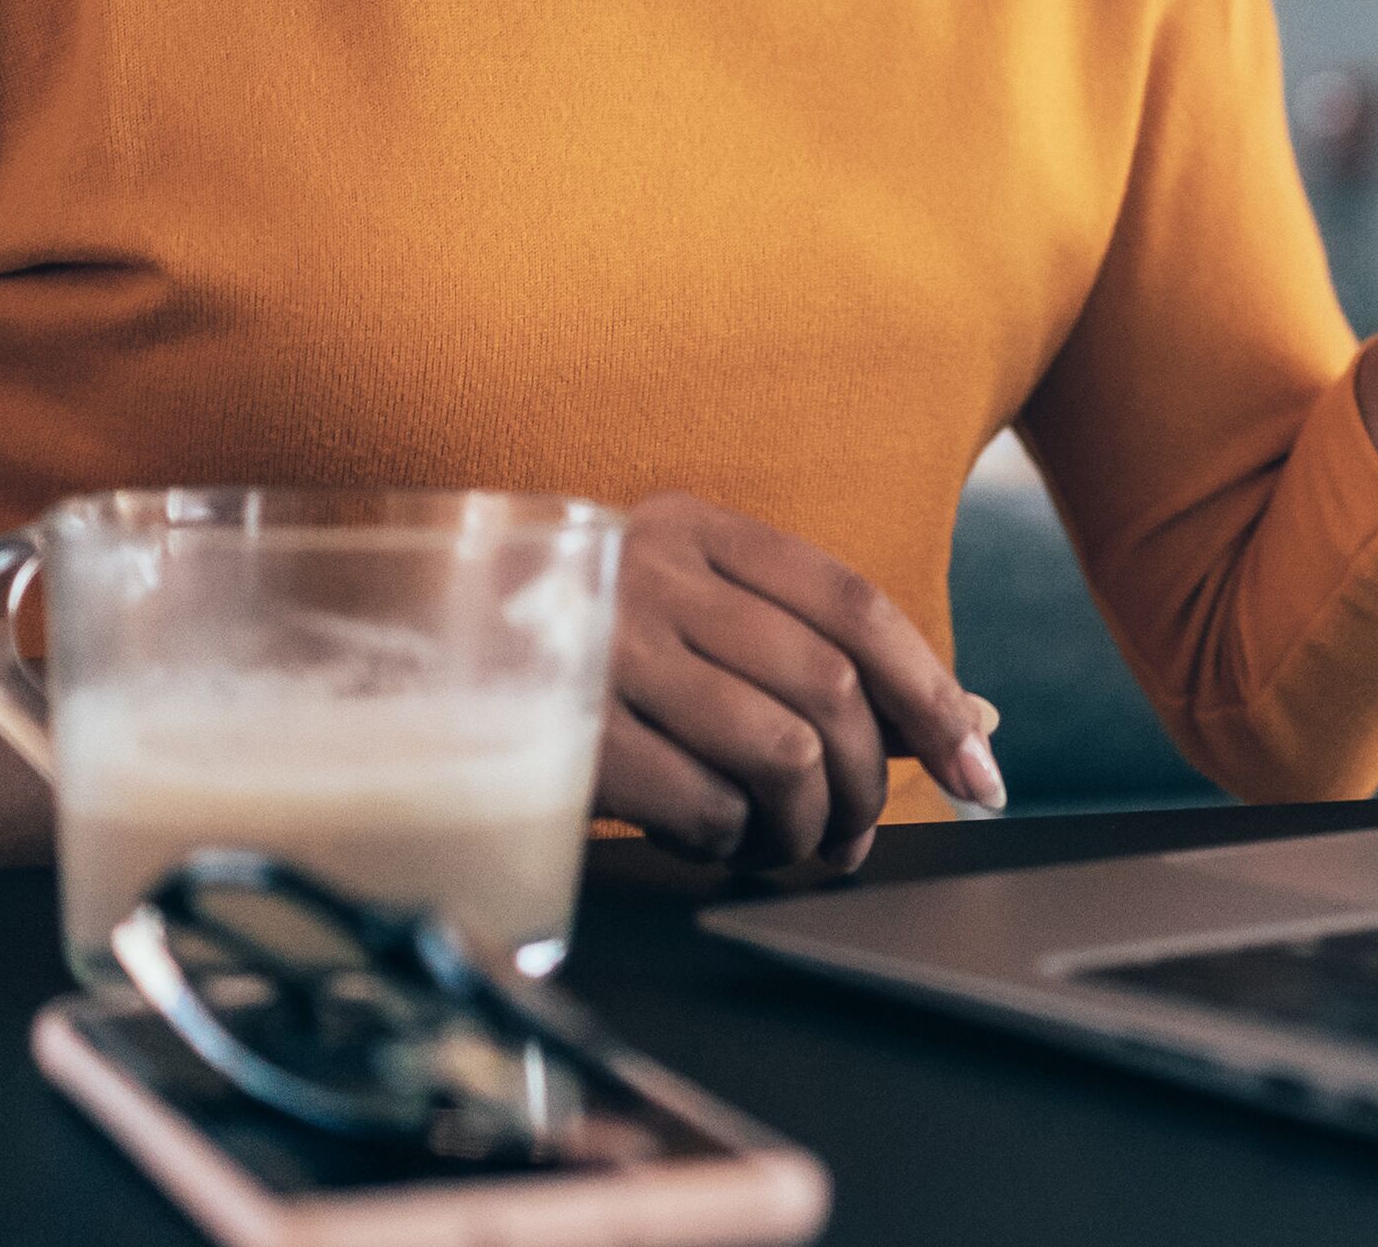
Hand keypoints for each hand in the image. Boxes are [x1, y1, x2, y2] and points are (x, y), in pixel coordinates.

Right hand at [596, 496, 1002, 878]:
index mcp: (697, 530)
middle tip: (860, 833)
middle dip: (874, 782)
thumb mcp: (689, 609)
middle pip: (828, 688)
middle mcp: (652, 574)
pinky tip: (717, 845)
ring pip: (779, 753)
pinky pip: (700, 804)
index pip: (855, 607)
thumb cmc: (572, 640)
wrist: (395, 646)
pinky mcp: (563, 731)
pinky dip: (733, 843)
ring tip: (790, 846)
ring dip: (807, 825)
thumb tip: (974, 716)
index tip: (982, 769)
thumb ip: (816, 652)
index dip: (934, 697)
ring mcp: (602, 648)